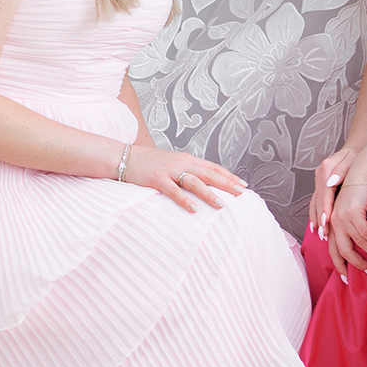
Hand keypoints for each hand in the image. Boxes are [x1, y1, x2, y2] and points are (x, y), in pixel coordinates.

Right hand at [122, 144, 244, 212]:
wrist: (124, 157)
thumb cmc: (147, 163)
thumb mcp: (170, 164)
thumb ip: (185, 172)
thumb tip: (200, 184)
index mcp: (186, 159)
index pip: (212, 167)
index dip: (228, 175)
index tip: (242, 184)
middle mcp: (181, 162)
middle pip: (209, 173)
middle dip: (227, 183)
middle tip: (241, 193)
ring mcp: (169, 170)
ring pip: (194, 181)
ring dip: (209, 194)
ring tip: (222, 205)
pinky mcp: (156, 179)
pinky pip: (173, 191)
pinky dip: (184, 200)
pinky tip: (194, 210)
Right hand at [309, 145, 355, 237]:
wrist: (356, 146)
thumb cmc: (358, 154)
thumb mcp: (352, 159)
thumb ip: (342, 170)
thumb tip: (331, 182)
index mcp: (327, 167)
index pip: (325, 192)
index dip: (325, 208)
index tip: (327, 221)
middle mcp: (320, 174)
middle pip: (318, 199)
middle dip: (320, 218)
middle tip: (324, 234)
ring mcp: (319, 180)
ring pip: (315, 202)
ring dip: (316, 219)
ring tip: (320, 234)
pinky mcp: (321, 185)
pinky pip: (315, 201)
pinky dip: (315, 214)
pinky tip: (316, 226)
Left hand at [325, 160, 366, 283]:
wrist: (363, 168)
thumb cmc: (361, 189)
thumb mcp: (354, 209)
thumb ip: (354, 226)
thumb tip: (362, 248)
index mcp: (333, 221)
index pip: (333, 249)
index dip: (340, 265)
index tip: (347, 279)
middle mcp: (334, 220)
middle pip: (342, 251)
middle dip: (356, 264)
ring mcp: (342, 216)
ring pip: (357, 244)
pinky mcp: (353, 212)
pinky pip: (365, 234)